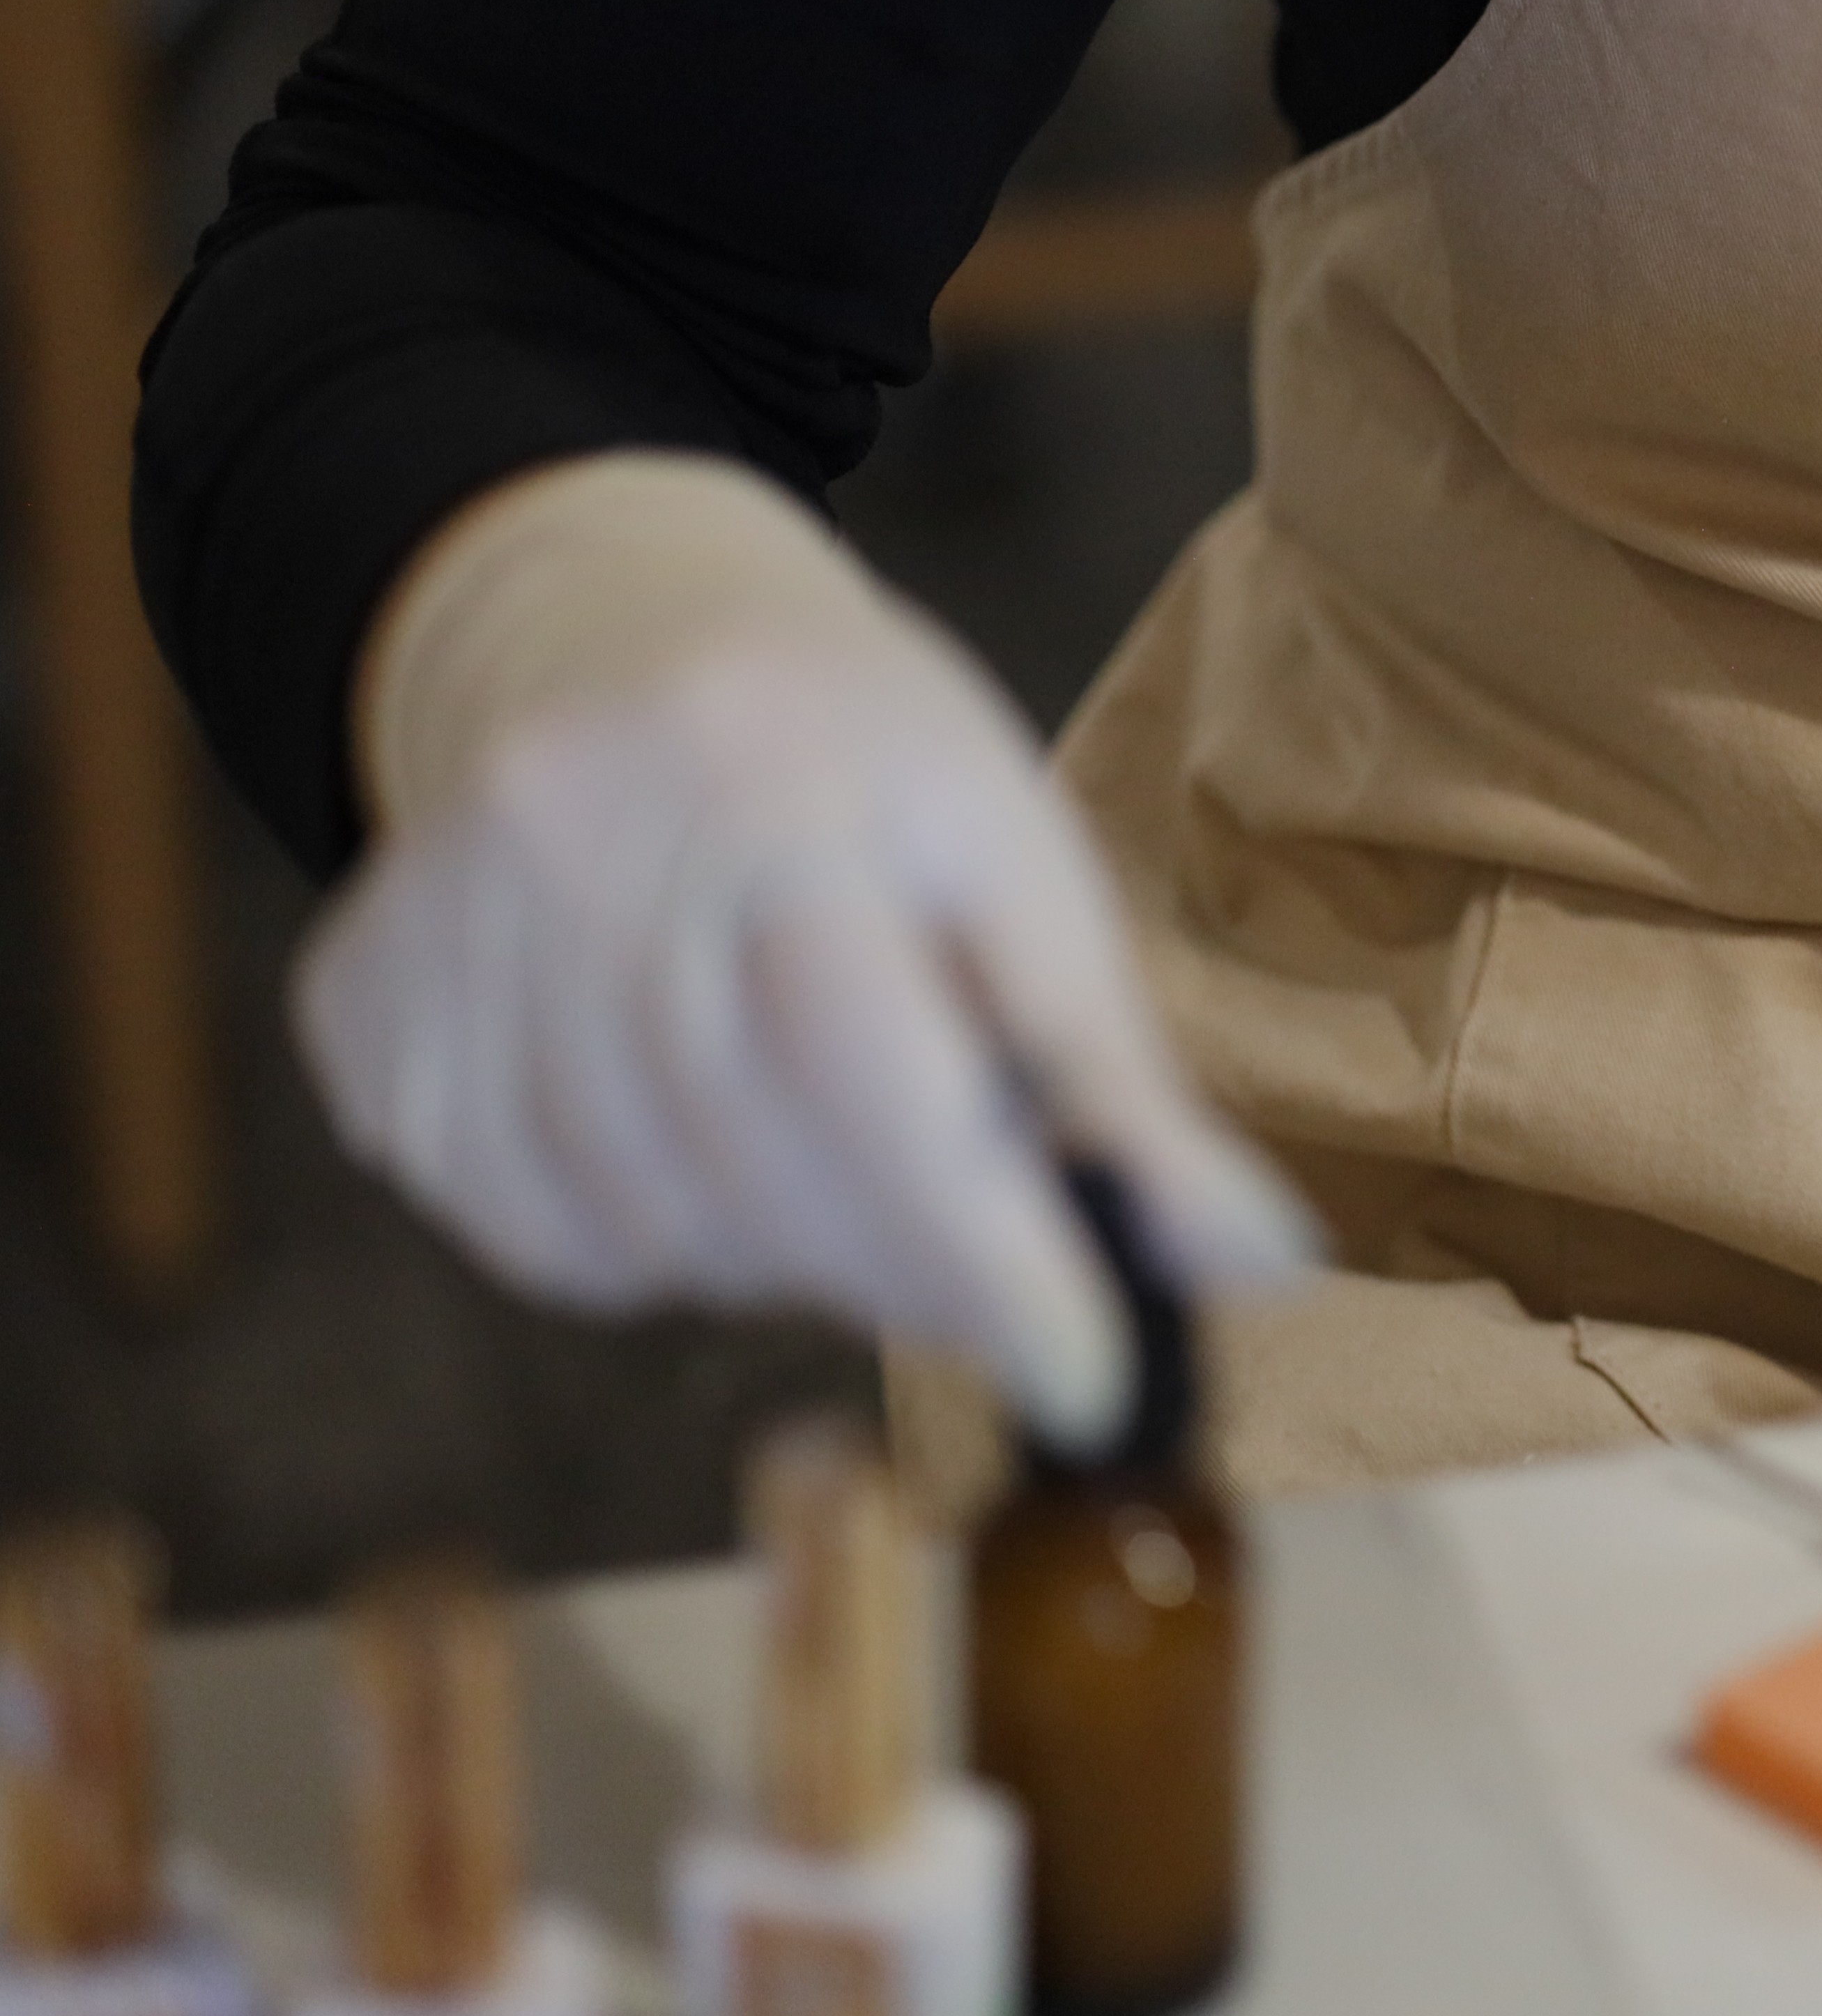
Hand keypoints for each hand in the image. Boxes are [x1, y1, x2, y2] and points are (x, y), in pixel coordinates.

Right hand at [297, 609, 1311, 1448]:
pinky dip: (652, 1239)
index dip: (988, 1255)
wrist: (608, 632)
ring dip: (782, 1251)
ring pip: (652, 1230)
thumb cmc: (859, 756)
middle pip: (769, 1175)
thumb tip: (1259, 1264)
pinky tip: (708, 1144)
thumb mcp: (1018, 864)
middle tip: (994, 1259)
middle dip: (912, 1259)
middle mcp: (578, 855)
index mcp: (771, 788)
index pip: (878, 1079)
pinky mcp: (368, 1021)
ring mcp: (452, 946)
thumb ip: (1120, 1084)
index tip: (1086, 1383)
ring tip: (840, 1152)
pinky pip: (535, 1233)